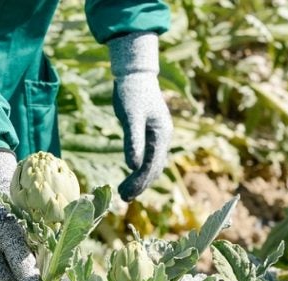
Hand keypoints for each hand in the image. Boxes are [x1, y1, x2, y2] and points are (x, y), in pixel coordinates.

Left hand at [108, 32, 172, 201]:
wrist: (134, 74)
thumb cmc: (132, 93)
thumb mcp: (130, 116)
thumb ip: (133, 141)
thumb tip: (133, 166)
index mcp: (162, 134)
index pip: (153, 165)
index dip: (140, 182)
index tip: (127, 194)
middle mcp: (163, 137)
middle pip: (154, 168)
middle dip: (140, 185)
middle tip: (124, 199)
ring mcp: (157, 136)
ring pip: (152, 165)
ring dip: (140, 180)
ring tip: (124, 194)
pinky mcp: (149, 134)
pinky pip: (147, 158)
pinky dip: (139, 170)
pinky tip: (129, 178)